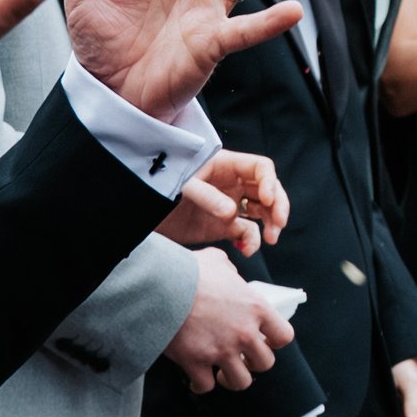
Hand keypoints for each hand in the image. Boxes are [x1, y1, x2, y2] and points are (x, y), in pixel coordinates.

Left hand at [158, 150, 288, 253]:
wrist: (138, 212)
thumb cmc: (157, 186)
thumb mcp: (181, 186)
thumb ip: (206, 196)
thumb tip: (232, 212)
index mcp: (225, 166)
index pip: (261, 168)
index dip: (270, 182)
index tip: (269, 200)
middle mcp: (232, 184)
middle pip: (269, 190)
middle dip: (279, 207)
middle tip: (279, 224)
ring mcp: (230, 205)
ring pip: (263, 212)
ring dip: (271, 225)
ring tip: (270, 239)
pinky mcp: (223, 226)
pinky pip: (246, 232)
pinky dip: (251, 242)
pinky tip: (246, 250)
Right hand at [161, 246, 293, 393]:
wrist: (158, 285)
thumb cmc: (187, 271)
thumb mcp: (217, 261)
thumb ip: (230, 271)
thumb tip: (231, 277)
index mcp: (256, 308)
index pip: (284, 336)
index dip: (275, 342)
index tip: (265, 342)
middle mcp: (244, 333)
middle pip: (264, 364)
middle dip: (253, 363)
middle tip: (241, 359)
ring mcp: (221, 350)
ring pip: (240, 382)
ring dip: (231, 379)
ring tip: (222, 373)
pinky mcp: (195, 362)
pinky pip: (206, 386)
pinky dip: (200, 384)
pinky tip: (196, 378)